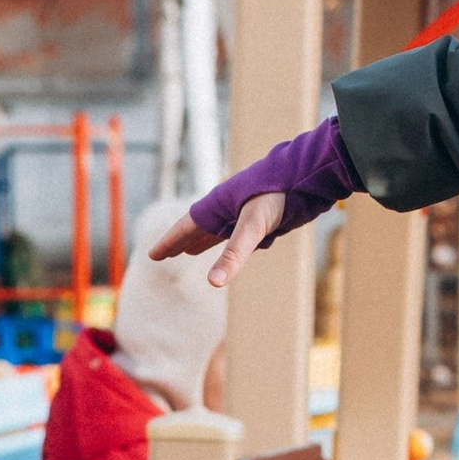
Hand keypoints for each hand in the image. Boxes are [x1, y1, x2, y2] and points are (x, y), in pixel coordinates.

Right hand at [150, 188, 282, 291]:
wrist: (306, 176)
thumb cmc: (277, 195)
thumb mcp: (253, 227)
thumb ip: (234, 255)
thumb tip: (213, 283)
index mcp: (217, 205)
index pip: (186, 226)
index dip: (169, 242)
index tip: (152, 256)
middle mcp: (227, 208)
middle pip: (197, 228)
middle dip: (180, 242)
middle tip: (164, 256)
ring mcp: (243, 211)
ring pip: (215, 230)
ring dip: (201, 241)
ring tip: (188, 252)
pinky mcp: (261, 217)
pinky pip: (234, 232)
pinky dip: (225, 241)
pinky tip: (227, 243)